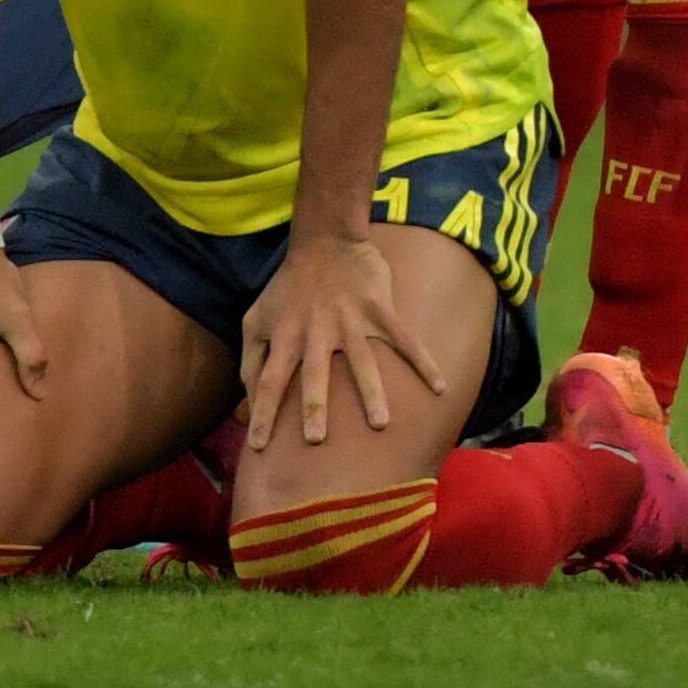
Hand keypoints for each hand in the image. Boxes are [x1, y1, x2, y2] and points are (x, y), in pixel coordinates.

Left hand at [239, 232, 446, 451]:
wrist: (325, 240)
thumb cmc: (287, 289)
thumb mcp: (256, 319)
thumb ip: (251, 360)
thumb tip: (247, 402)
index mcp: (285, 336)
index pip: (269, 380)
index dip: (262, 412)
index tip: (258, 447)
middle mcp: (315, 330)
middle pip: (313, 373)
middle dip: (314, 405)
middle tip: (316, 440)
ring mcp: (349, 318)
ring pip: (361, 360)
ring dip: (370, 391)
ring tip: (379, 424)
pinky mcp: (378, 307)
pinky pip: (403, 337)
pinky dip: (423, 361)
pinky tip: (440, 386)